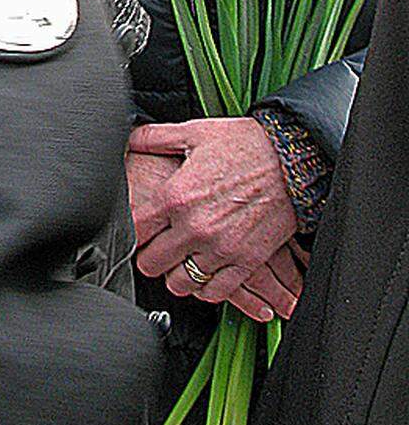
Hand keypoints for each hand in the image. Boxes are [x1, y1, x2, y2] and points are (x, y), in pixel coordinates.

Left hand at [126, 119, 297, 314]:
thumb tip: (132, 138)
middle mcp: (195, 228)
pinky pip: (215, 292)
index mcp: (176, 197)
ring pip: (180, 283)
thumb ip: (155, 138)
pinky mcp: (246, 261)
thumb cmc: (246, 145)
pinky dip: (206, 287)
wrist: (293, 159)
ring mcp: (221, 248)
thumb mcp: (194, 132)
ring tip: (180, 260)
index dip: (131, 230)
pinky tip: (204, 272)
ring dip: (176, 273)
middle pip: (151, 263)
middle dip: (150, 255)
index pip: (135, 230)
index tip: (139, 227)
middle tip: (157, 247)